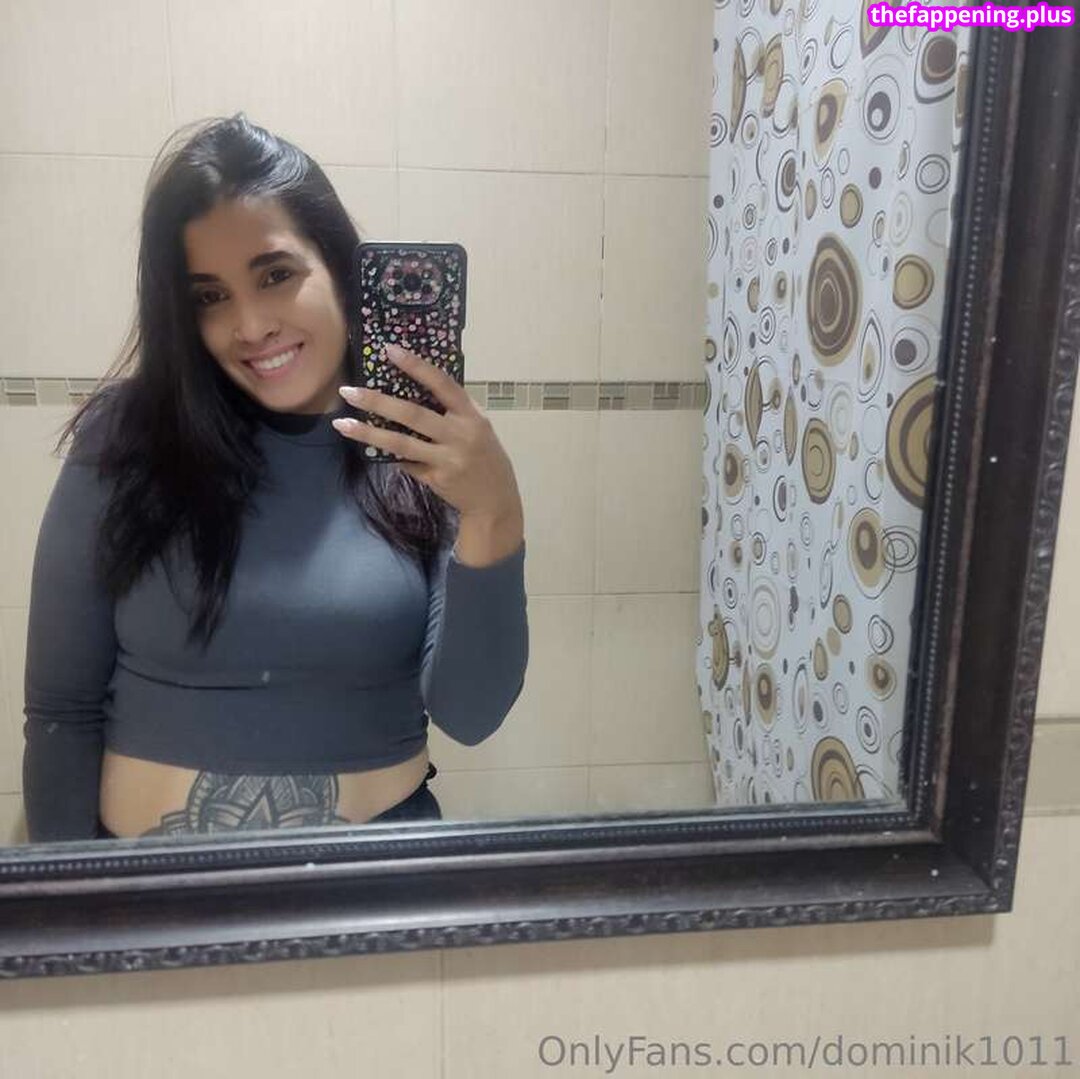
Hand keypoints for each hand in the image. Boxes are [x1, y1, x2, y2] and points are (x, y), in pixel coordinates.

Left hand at [333, 343, 522, 521]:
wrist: (495, 500)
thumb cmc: (484, 457)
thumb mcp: (477, 428)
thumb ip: (453, 412)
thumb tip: (413, 390)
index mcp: (471, 415)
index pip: (442, 384)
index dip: (416, 366)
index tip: (390, 350)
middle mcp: (460, 435)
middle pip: (412, 413)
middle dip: (377, 401)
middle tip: (349, 391)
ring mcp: (447, 459)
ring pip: (401, 442)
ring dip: (368, 432)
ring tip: (342, 424)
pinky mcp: (436, 478)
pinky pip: (406, 463)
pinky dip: (389, 455)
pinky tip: (369, 447)